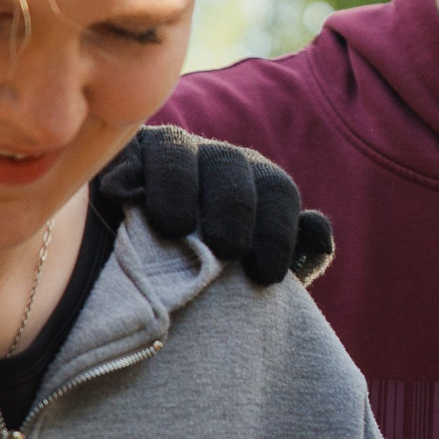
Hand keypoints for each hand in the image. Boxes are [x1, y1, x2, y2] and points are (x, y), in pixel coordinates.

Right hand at [104, 126, 335, 286]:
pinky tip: (119, 195)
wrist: (138, 285)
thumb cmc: (208, 282)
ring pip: (178, 152)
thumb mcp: (253, 275)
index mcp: (255, 185)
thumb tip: (319, 231)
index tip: (266, 274)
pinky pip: (126, 156)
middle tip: (227, 249)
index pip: (277, 191)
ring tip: (174, 226)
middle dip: (234, 208)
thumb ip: (296, 257)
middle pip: (232, 166)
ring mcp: (166, 155)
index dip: (278, 231)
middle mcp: (215, 161)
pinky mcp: (120, 159)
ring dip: (179, 186)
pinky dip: (124, 172)